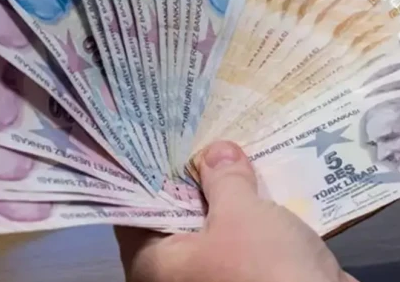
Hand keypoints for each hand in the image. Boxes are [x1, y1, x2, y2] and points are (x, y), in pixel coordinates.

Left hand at [115, 141, 356, 281]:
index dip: (148, 170)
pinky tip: (260, 183)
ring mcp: (212, 279)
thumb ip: (223, 178)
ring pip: (211, 228)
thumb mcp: (239, 213)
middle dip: (193, 177)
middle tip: (200, 132)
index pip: (136, 208)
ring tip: (232, 146)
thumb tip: (216, 153)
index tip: (159, 135)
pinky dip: (248, 216)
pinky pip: (239, 242)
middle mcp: (175, 277)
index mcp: (153, 264)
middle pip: (175, 215)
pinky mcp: (246, 279)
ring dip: (226, 195)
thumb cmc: (263, 268)